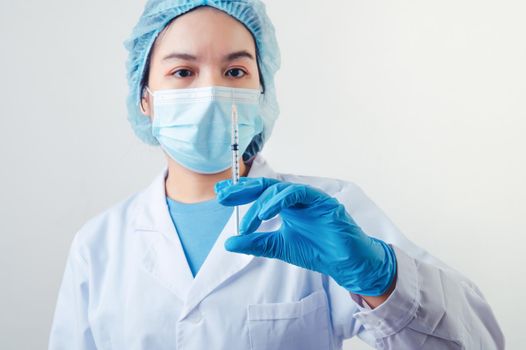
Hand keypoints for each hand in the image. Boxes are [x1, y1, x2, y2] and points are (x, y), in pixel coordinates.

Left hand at [215, 177, 396, 296]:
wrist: (344, 264)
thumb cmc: (317, 251)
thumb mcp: (279, 247)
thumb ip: (256, 242)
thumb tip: (230, 242)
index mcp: (286, 206)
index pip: (260, 193)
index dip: (240, 192)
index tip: (220, 195)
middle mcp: (296, 198)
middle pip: (267, 186)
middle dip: (244, 189)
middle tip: (223, 196)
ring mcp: (310, 198)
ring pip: (281, 189)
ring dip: (263, 202)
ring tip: (251, 220)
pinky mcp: (323, 202)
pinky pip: (299, 194)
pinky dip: (281, 201)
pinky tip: (267, 213)